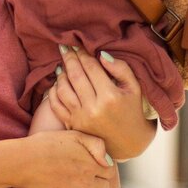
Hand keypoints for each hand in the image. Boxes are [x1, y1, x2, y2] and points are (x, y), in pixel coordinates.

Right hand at [20, 129, 115, 187]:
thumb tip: (109, 162)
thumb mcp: (74, 135)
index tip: (87, 165)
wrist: (23, 162)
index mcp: (92, 164)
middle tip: (79, 176)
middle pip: (103, 187)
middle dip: (95, 182)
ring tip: (72, 186)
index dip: (99, 168)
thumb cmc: (46, 145)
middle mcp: (88, 182)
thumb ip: (97, 144)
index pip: (109, 172)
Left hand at [46, 46, 155, 160]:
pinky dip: (53, 91)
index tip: (77, 44)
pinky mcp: (72, 125)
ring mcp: (80, 118)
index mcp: (110, 96)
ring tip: (63, 65)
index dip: (82, 53)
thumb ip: (120, 68)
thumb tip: (101, 54)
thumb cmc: (132, 110)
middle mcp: (93, 108)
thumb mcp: (134, 88)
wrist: (128, 143)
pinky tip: (58, 82)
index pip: (91, 68)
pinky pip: (55, 104)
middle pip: (75, 76)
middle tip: (64, 47)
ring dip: (61, 74)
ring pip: (63, 89)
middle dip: (69, 58)